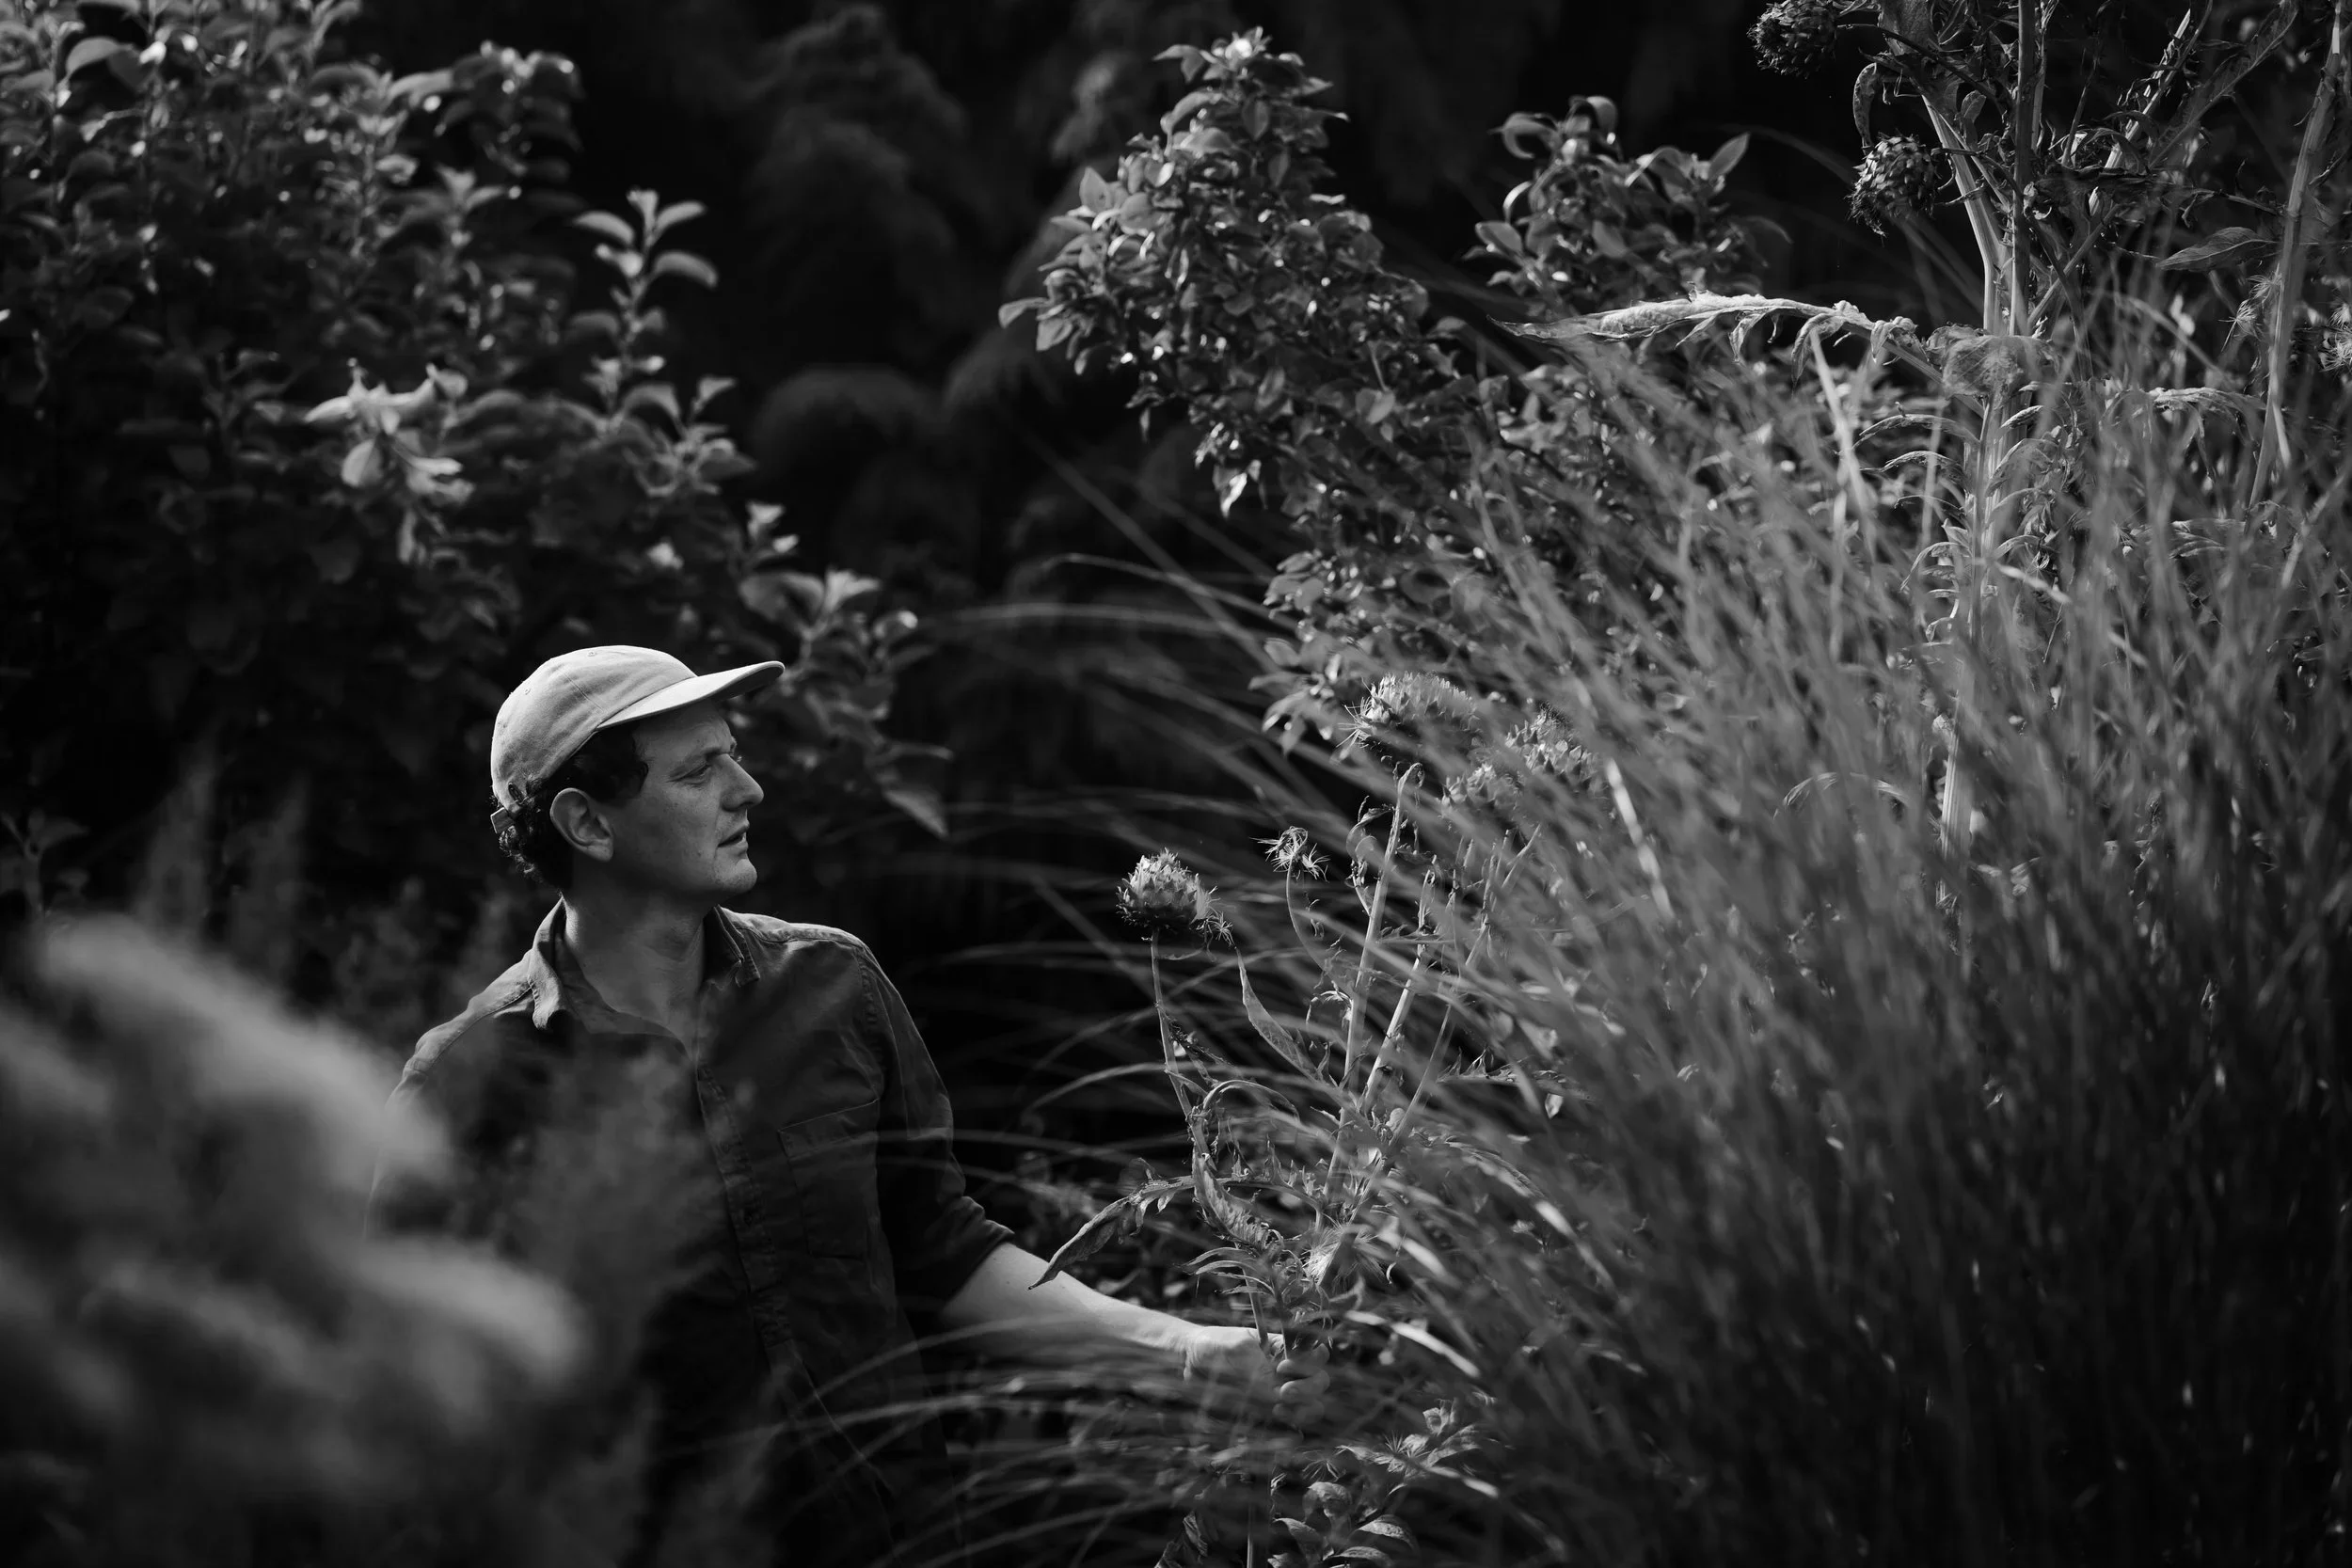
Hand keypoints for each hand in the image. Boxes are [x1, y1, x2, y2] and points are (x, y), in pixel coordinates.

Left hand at [1180, 1324, 1331, 1429]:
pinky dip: (1292, 1433)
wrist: (1190, 1366)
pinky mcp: (1267, 1417)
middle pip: (1319, 1383)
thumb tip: (1274, 1391)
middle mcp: (1287, 1374)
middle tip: (1283, 1392)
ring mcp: (1279, 1397)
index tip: (1282, 1367)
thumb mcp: (1236, 1347)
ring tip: (1278, 1409)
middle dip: (1308, 1388)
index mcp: (1284, 1350)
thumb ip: (1257, 1366)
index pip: (1315, 1355)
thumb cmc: (1213, 1346)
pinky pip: (1290, 1429)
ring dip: (1303, 1411)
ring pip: (1311, 1408)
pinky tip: (1282, 1429)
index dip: (1310, 1362)